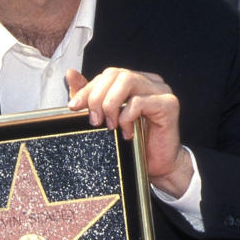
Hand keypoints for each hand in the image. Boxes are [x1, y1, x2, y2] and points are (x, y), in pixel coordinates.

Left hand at [66, 67, 192, 197]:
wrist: (160, 166)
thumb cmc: (135, 144)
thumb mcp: (105, 119)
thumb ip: (90, 96)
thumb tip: (70, 73)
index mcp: (137, 81)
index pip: (108, 74)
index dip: (88, 89)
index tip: (74, 107)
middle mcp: (150, 81)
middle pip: (116, 74)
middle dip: (97, 96)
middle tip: (94, 120)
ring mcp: (162, 91)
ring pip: (127, 80)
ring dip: (111, 103)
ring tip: (109, 125)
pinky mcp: (169, 104)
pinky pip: (140, 101)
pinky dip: (126, 117)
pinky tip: (127, 133)